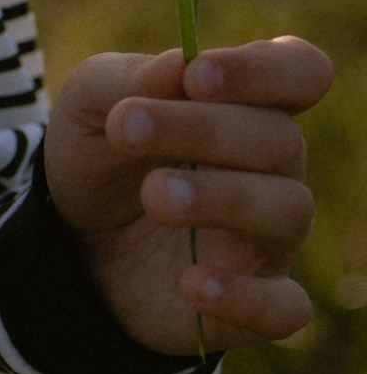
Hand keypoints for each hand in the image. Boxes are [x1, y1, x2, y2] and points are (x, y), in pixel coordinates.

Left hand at [45, 36, 332, 355]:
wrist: (72, 240)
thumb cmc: (102, 155)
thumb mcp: (90, 105)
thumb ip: (129, 81)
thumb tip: (179, 66)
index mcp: (246, 105)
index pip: (300, 72)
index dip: (264, 70)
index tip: (197, 75)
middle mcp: (273, 168)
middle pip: (280, 139)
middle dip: (204, 129)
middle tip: (126, 129)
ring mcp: (269, 238)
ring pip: (287, 211)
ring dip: (222, 198)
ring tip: (154, 195)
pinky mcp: (254, 303)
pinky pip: (285, 307)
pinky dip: (247, 296)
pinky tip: (192, 283)